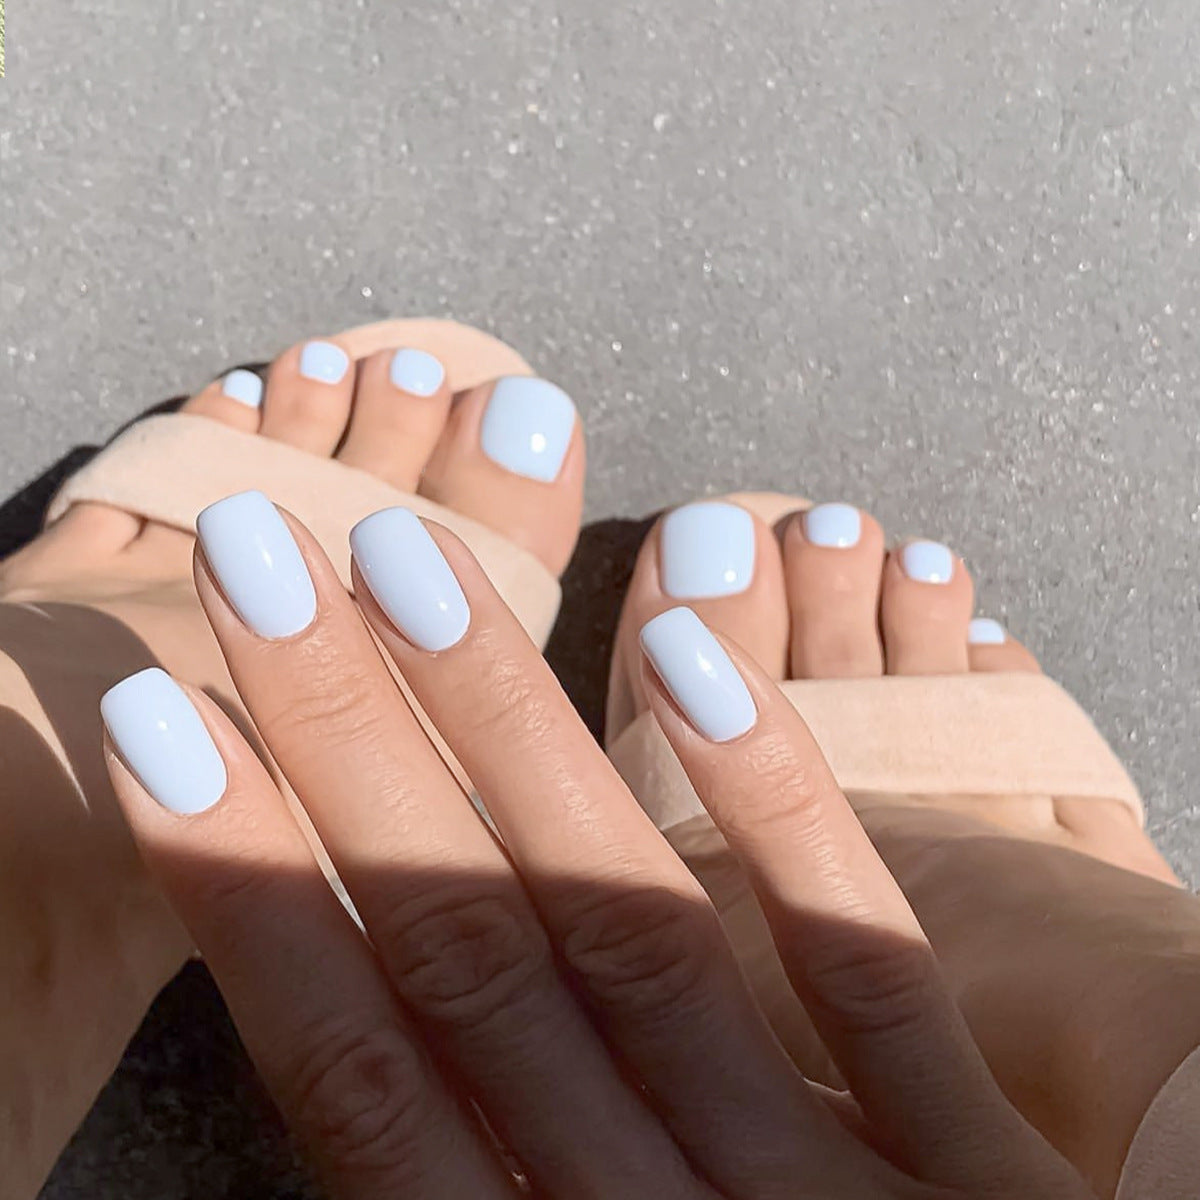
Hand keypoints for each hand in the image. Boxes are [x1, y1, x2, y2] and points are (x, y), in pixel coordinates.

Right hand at [103, 500, 1092, 1198]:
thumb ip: (462, 1174)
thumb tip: (348, 984)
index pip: (355, 1060)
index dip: (247, 884)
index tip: (160, 714)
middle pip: (471, 951)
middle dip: (349, 746)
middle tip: (263, 565)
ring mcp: (822, 1199)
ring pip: (634, 927)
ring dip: (512, 731)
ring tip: (413, 567)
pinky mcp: (973, 1175)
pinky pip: (868, 974)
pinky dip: (773, 810)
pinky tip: (686, 655)